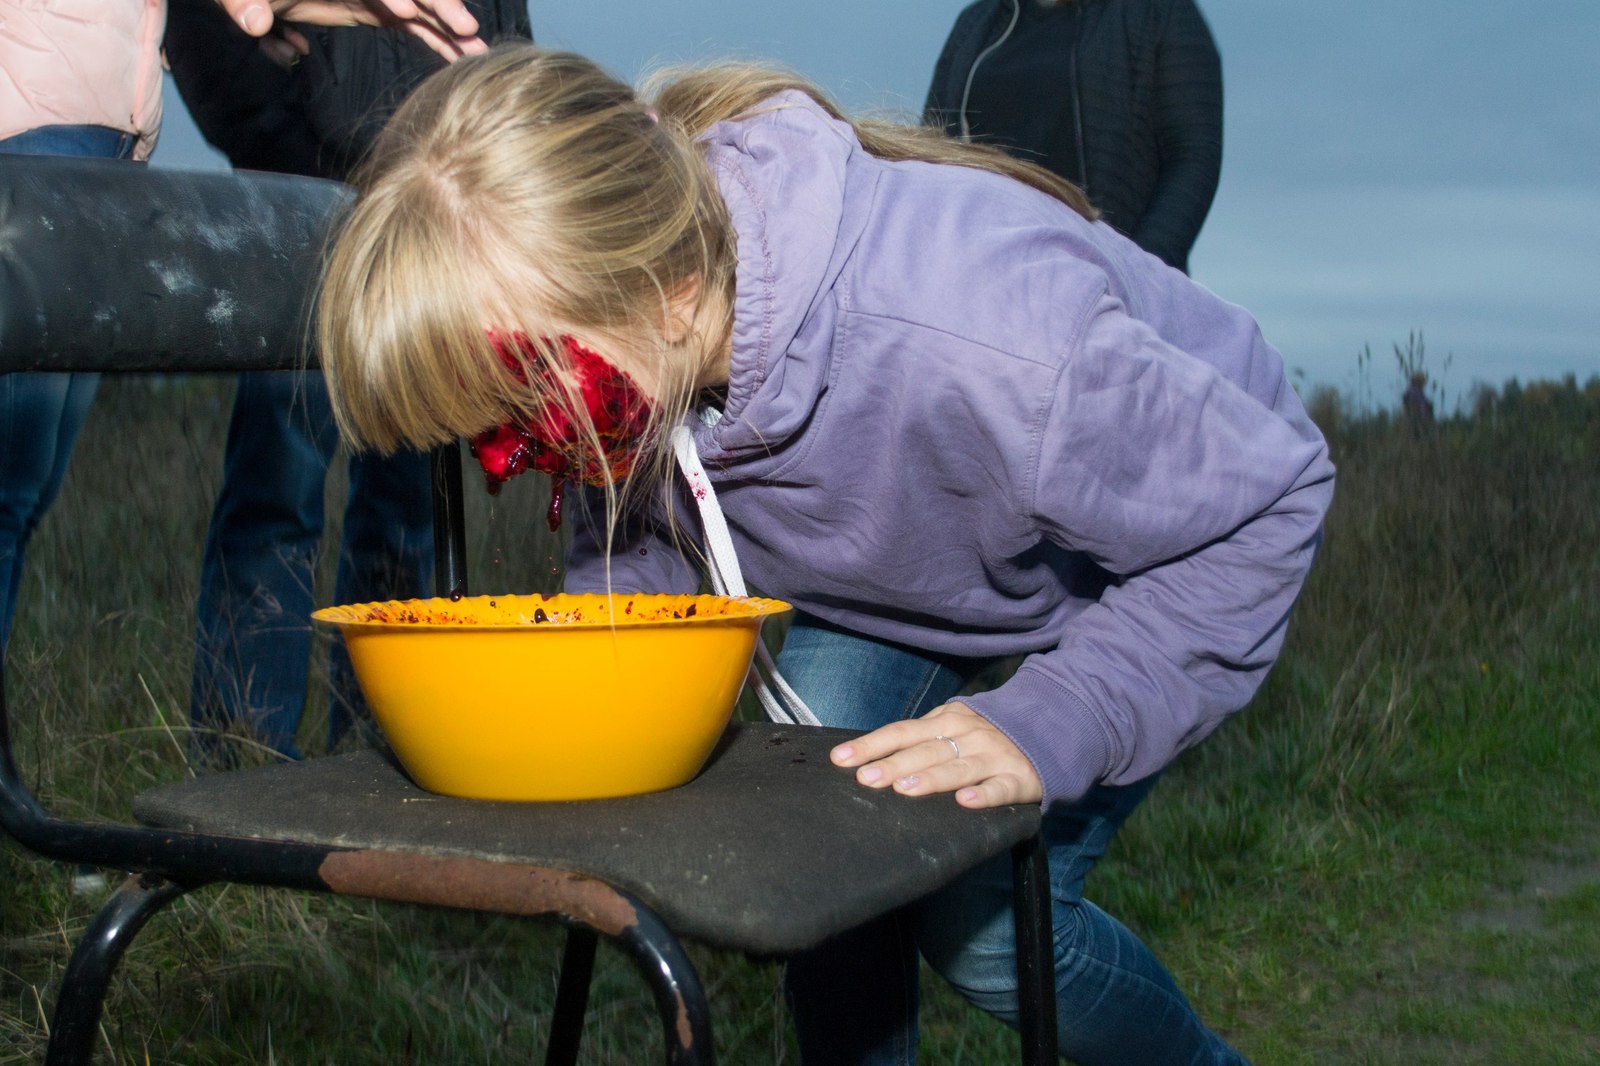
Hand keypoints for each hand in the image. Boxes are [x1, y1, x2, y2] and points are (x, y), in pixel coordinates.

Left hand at [215, 0, 487, 60]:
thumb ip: (243, 2)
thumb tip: (253, 24)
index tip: (406, 11)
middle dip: (436, 5)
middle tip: (464, 29)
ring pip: (417, 7)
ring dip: (448, 28)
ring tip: (478, 50)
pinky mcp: (373, 9)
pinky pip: (413, 24)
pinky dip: (437, 38)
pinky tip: (462, 55)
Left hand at [830, 701, 1043, 809]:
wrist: (1046, 729)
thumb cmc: (984, 736)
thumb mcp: (952, 726)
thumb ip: (919, 738)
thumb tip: (872, 755)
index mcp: (946, 721)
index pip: (901, 732)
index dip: (871, 745)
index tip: (841, 759)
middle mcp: (967, 735)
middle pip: (924, 751)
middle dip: (893, 764)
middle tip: (866, 779)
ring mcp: (993, 756)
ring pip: (957, 768)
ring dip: (930, 778)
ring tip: (904, 789)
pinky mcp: (1019, 778)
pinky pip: (1000, 788)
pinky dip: (984, 794)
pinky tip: (965, 801)